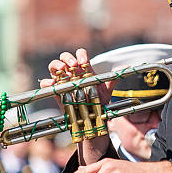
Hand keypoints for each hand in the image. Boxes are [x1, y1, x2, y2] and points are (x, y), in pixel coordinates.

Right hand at [40, 48, 115, 163]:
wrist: (91, 117)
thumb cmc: (97, 101)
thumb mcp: (106, 90)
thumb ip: (113, 78)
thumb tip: (126, 67)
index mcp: (83, 69)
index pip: (80, 55)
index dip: (81, 55)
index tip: (84, 61)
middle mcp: (71, 72)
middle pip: (65, 57)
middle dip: (68, 58)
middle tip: (74, 65)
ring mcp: (62, 81)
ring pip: (54, 67)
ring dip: (56, 65)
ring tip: (62, 70)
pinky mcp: (55, 91)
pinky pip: (46, 84)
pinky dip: (47, 82)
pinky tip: (52, 84)